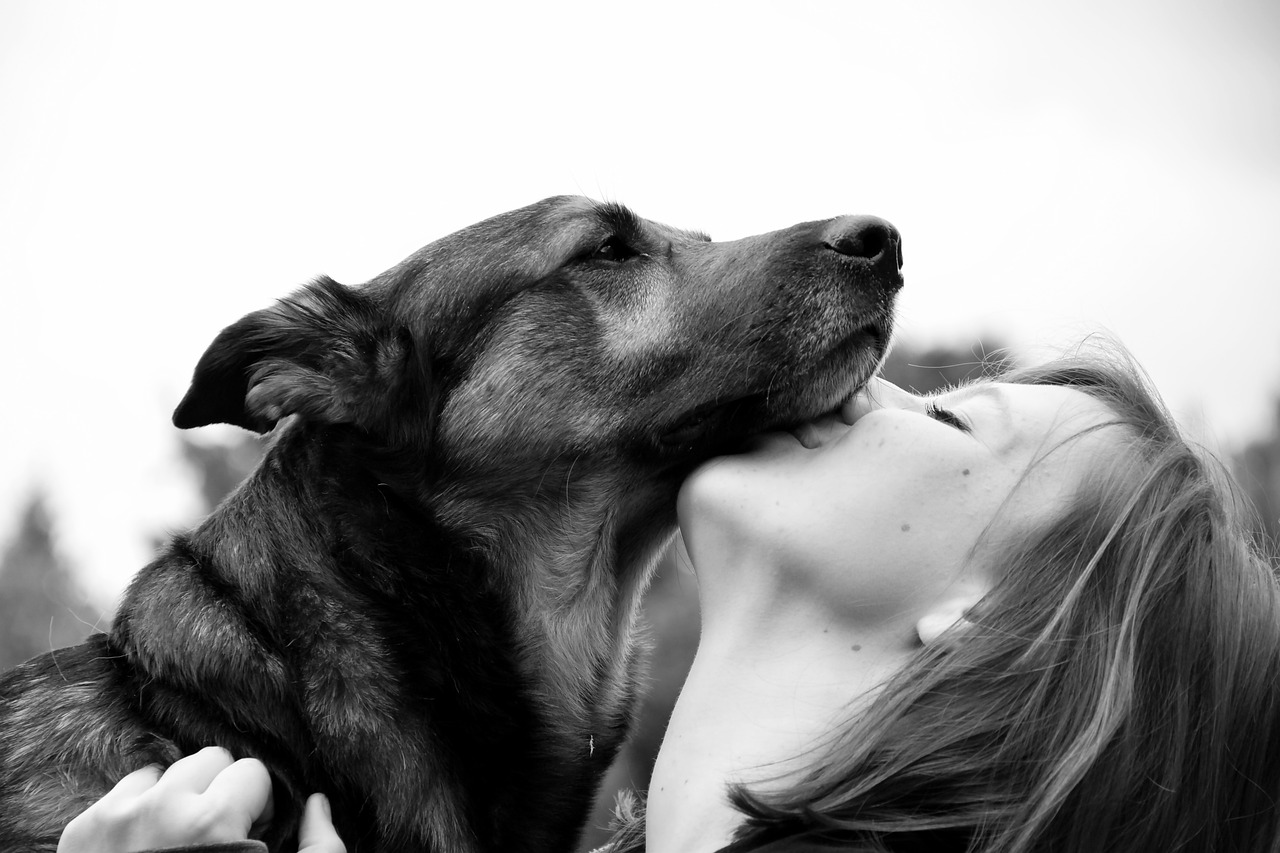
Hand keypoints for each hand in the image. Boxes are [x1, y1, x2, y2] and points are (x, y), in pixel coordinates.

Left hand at [57, 746, 344, 852]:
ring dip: (177, 798)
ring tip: (178, 841)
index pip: (252, 772)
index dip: (256, 806)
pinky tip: (147, 845)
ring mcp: (115, 818)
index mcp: (213, 826)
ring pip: (165, 770)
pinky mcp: (82, 830)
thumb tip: (317, 804)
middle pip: (209, 759)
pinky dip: (140, 810)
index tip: (248, 837)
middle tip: (216, 837)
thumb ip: (320, 849)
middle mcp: (162, 811)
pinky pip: (124, 790)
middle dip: (219, 792)